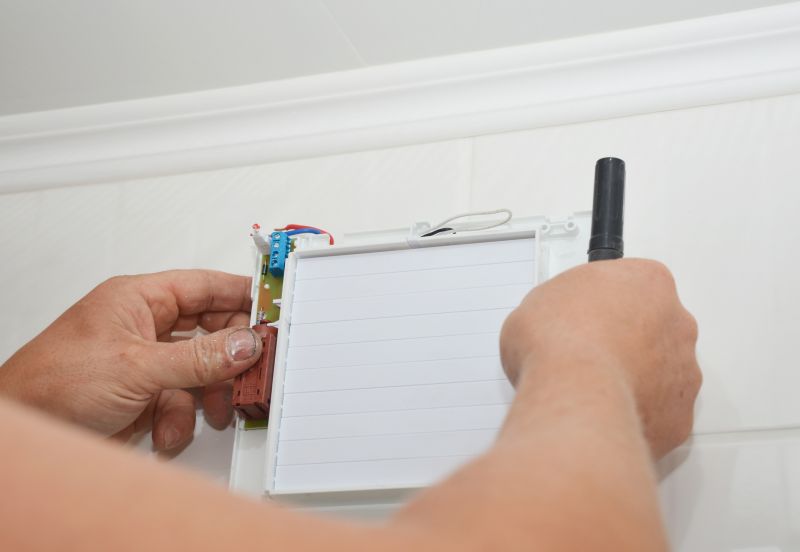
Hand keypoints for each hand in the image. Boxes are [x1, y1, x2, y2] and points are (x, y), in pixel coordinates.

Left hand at [0, 270, 261, 450]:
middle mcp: (145, 326)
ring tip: (214, 410)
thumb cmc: (52, 383)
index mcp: (139, 299)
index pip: (205, 287)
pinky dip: (180, 420)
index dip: (242, 295)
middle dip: (230, 356)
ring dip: (208, 395)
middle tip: (255, 370)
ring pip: (201, 370)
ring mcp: (146, 362)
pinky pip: (182, 401)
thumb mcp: (137, 367)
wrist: (24, 429)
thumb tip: (245, 344)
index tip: (274, 308)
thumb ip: (198, 357)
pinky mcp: (144, 395)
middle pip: (209, 331)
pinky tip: (165, 431)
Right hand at [500, 259, 700, 457]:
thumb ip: (561, 305)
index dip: (605, 302)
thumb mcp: (540, 300)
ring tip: (591, 386)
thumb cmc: (561, 341)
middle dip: (626, 340)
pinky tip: (603, 410)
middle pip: (654, 327)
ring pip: (661, 372)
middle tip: (588, 352)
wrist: (575, 391)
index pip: (634, 284)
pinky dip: (635, 413)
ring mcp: (683, 370)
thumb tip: (551, 321)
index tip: (586, 313)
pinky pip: (658, 412)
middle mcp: (677, 322)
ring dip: (633, 377)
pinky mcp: (677, 414)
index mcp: (649, 281)